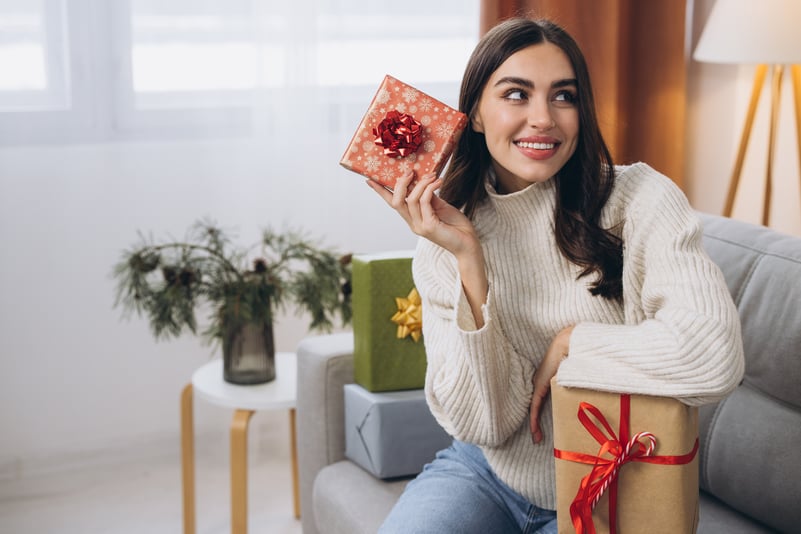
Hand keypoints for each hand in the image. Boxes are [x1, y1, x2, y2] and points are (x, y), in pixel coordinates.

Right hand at [365, 171, 478, 257]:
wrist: (469, 244)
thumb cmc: (456, 226)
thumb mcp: (440, 207)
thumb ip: (429, 197)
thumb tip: (421, 181)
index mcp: (413, 219)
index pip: (393, 204)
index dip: (381, 192)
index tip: (369, 180)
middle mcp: (413, 224)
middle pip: (396, 202)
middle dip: (401, 184)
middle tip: (410, 171)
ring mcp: (420, 226)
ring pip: (410, 200)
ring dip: (421, 184)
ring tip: (432, 175)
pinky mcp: (429, 226)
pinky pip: (424, 202)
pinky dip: (430, 189)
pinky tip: (438, 181)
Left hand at [530, 325, 573, 443]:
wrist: (570, 343)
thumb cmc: (579, 356)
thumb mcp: (581, 375)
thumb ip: (584, 384)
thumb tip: (599, 392)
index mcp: (551, 380)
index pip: (545, 400)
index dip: (543, 414)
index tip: (546, 426)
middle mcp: (543, 383)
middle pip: (538, 406)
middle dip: (538, 423)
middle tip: (540, 438)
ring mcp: (539, 384)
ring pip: (534, 409)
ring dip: (535, 425)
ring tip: (537, 439)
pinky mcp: (539, 386)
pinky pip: (534, 407)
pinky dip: (534, 419)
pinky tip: (534, 430)